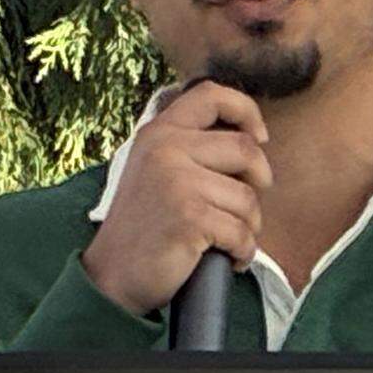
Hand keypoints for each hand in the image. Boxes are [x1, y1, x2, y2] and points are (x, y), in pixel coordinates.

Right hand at [81, 80, 272, 315]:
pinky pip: (241, 232)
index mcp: (158, 133)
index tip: (260, 137)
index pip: (211, 95)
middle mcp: (166, 149)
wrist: (112, 276)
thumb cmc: (143, 229)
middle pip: (245, 149)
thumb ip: (188, 149)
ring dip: (249, 227)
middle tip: (248, 208)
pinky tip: (230, 259)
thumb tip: (250, 142)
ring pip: (247, 198)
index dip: (246, 111)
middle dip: (259, 181)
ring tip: (230, 241)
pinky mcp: (190, 217)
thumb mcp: (154, 172)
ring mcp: (177, 182)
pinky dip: (243, 252)